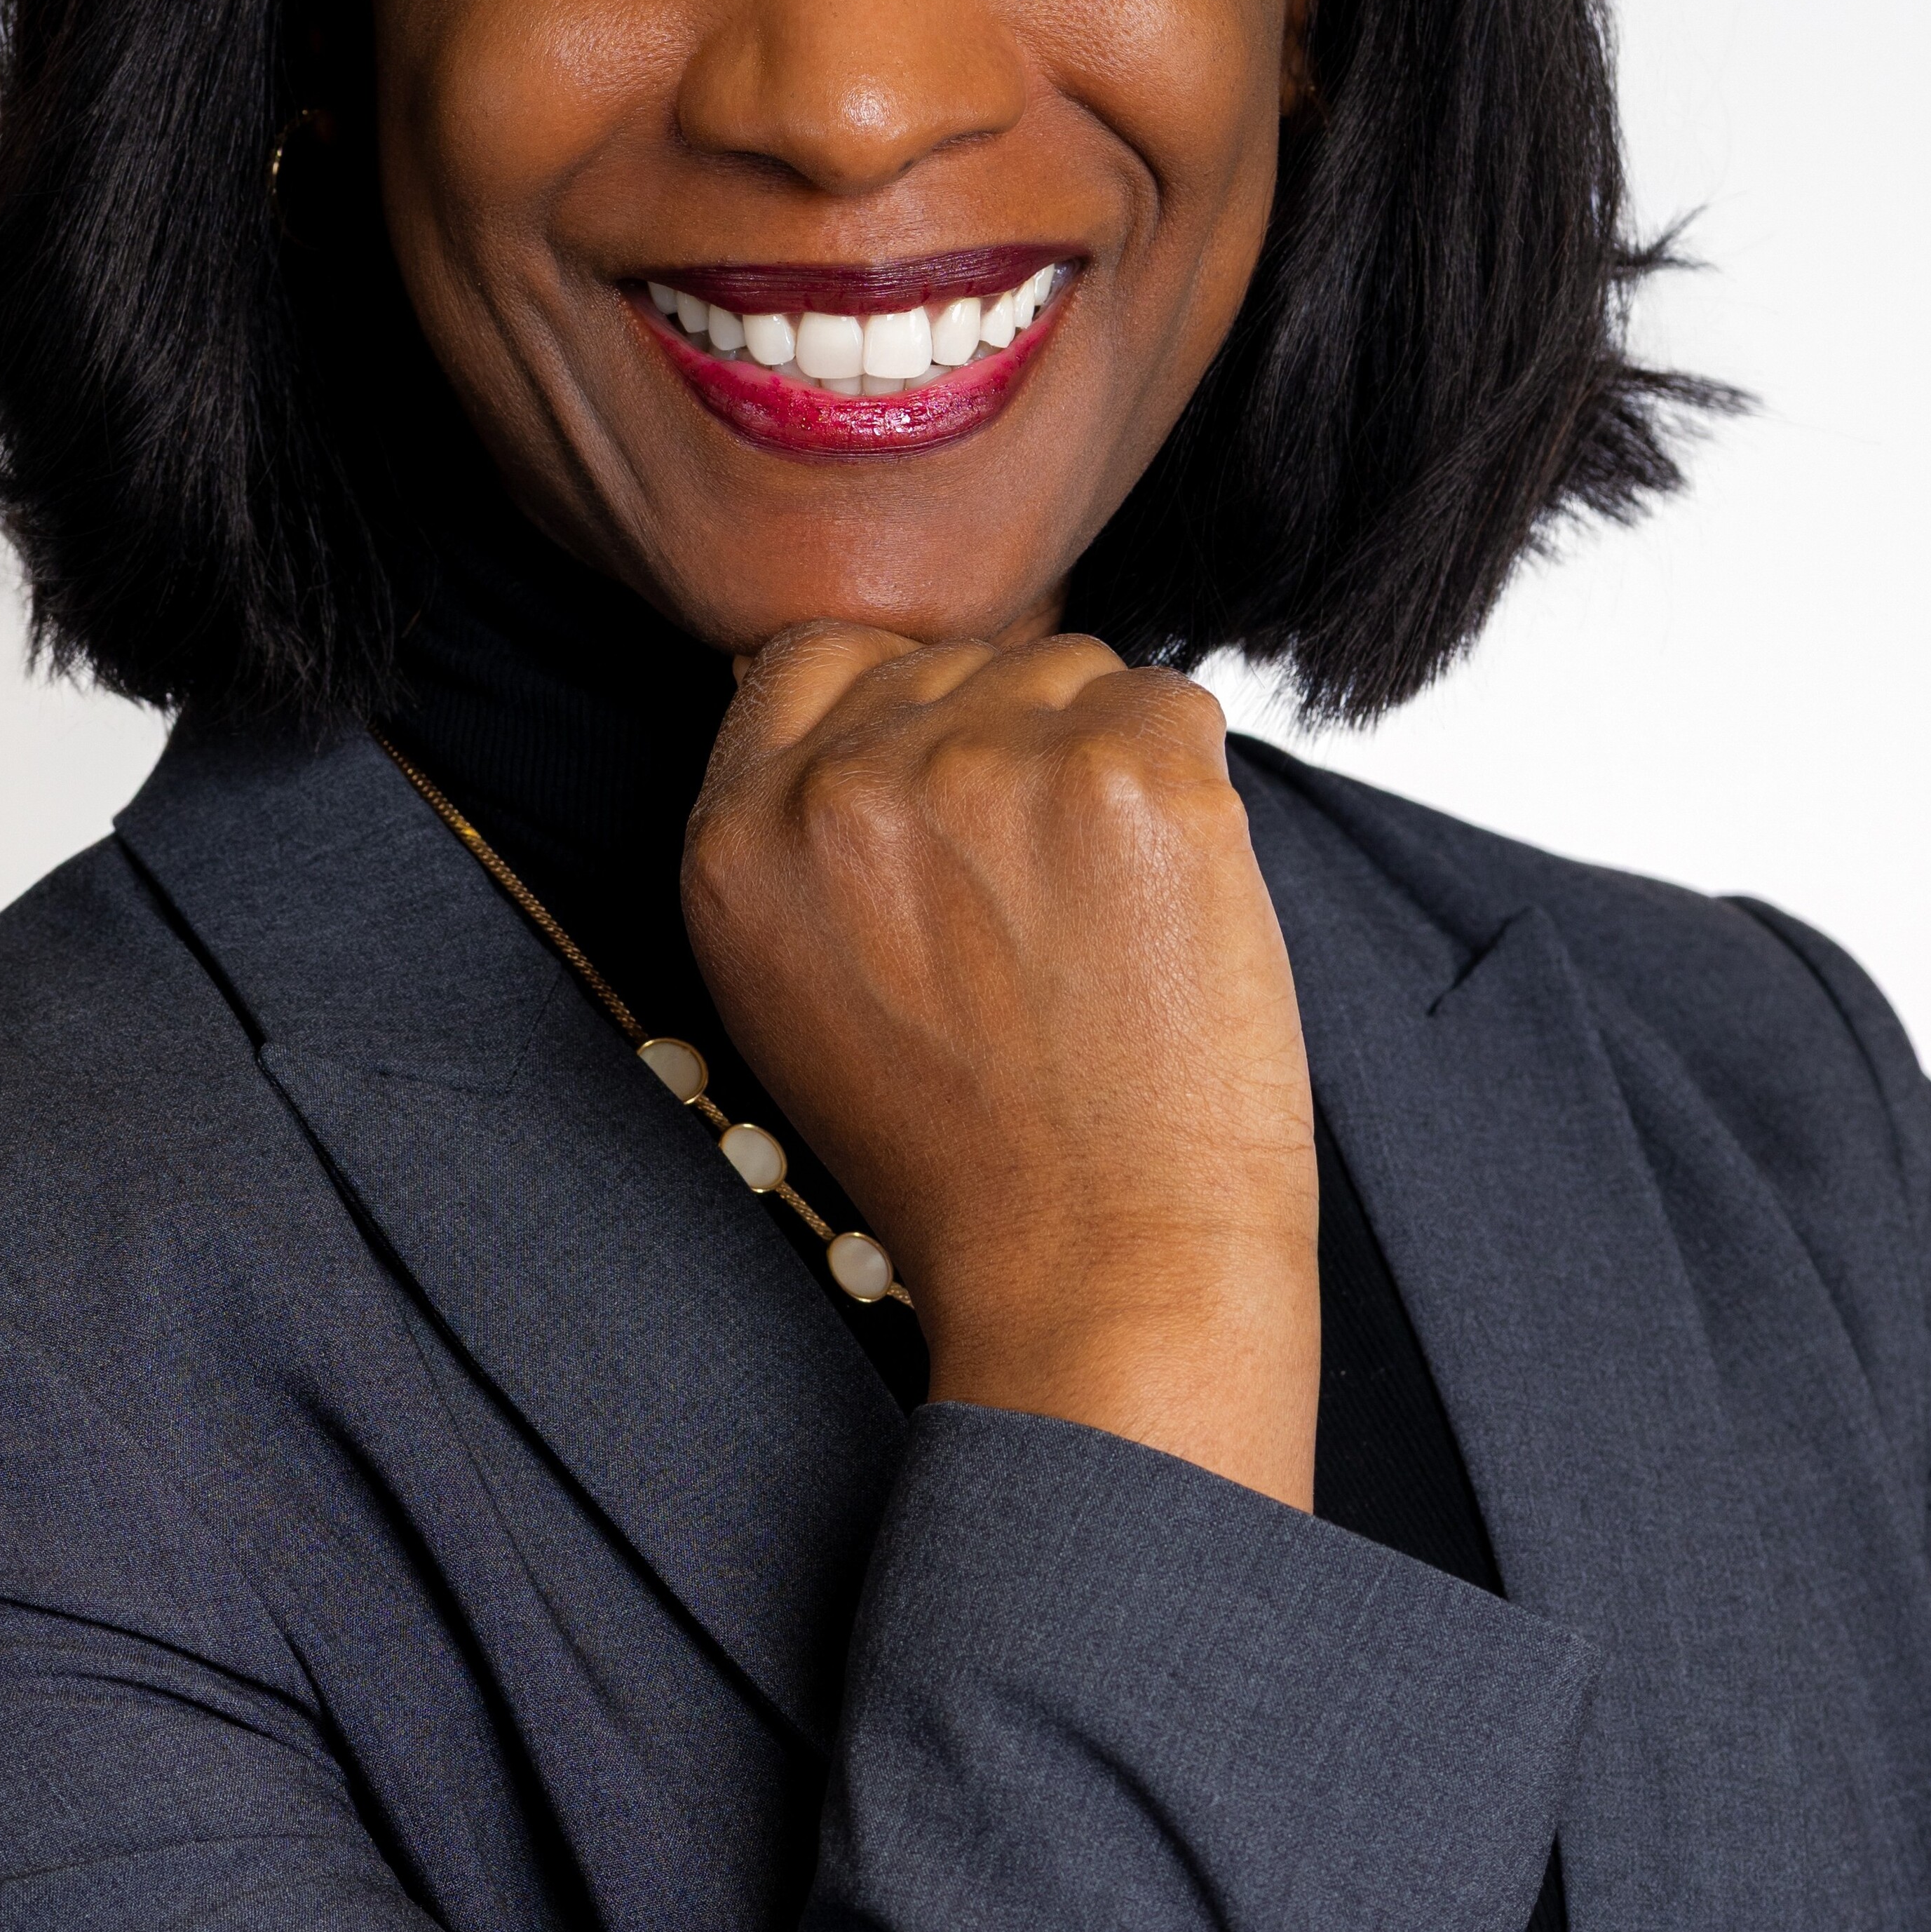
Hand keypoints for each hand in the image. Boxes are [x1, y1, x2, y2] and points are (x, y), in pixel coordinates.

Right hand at [684, 625, 1318, 1507]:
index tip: (956, 790)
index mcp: (738, 839)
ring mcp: (989, 766)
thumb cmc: (970, 1158)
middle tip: (1048, 899)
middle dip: (1011, 744)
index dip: (902, 709)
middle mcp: (846, 784)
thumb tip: (886, 702)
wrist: (1100, 1275)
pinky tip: (1172, 904)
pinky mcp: (1128, 774)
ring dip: (1103, 761)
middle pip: (957, 661)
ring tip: (1107, 916)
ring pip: (1070, 671)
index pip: (817, 656)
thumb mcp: (802, 992)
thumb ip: (808, 834)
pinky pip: (1176, 704)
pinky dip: (1191, 787)